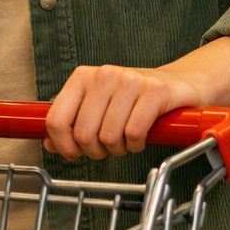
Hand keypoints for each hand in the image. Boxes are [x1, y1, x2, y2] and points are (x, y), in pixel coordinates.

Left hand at [44, 65, 201, 161]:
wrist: (180, 82)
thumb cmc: (135, 99)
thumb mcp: (99, 106)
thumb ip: (73, 122)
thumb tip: (50, 144)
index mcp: (83, 77)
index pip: (56, 119)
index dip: (63, 145)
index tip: (74, 154)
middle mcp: (104, 75)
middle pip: (83, 133)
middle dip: (95, 151)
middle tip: (108, 148)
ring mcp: (130, 81)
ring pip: (108, 136)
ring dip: (118, 149)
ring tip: (126, 140)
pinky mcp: (155, 91)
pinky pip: (134, 133)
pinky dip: (136, 144)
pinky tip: (141, 137)